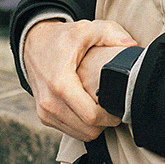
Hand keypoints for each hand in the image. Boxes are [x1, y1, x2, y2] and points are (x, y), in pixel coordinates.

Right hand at [22, 17, 138, 140]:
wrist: (33, 45)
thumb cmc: (62, 38)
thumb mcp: (86, 29)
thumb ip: (110, 33)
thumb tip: (131, 46)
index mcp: (60, 83)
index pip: (91, 116)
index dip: (111, 116)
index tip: (120, 107)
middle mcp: (49, 102)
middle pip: (89, 130)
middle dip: (106, 122)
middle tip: (115, 108)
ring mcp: (45, 111)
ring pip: (81, 134)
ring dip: (95, 126)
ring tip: (103, 108)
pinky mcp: (44, 117)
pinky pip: (71, 131)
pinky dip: (84, 125)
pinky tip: (90, 109)